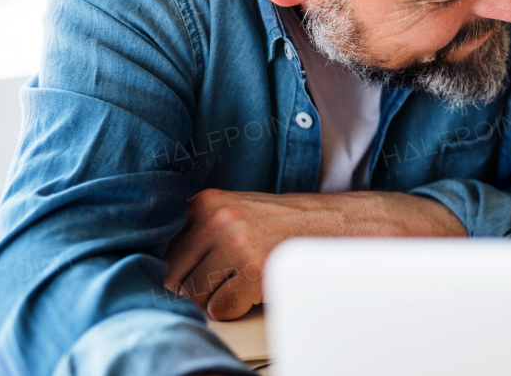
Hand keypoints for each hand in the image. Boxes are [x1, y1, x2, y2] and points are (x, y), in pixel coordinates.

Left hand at [163, 189, 465, 319]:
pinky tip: (260, 288)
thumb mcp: (242, 213)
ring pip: (197, 296)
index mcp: (208, 202)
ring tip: (249, 278)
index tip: (201, 269)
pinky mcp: (251, 270)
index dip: (182, 269)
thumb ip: (202, 233)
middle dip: (198, 286)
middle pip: (176, 276)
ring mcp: (234, 243)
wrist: (348, 226)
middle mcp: (217, 218)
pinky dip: (238, 308)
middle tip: (231, 277)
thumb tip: (163, 272)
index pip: (164, 250)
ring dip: (219, 297)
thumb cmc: (293, 225)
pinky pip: (220, 309)